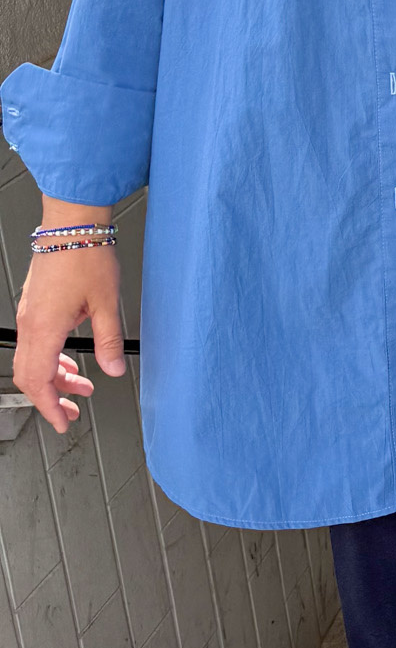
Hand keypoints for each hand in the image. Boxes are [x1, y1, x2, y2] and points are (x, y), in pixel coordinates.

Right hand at [11, 234, 125, 435]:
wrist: (73, 225)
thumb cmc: (87, 256)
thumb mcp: (107, 304)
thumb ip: (109, 341)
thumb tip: (115, 369)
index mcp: (43, 328)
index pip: (38, 381)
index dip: (49, 407)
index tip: (63, 422)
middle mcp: (30, 323)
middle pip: (29, 375)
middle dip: (50, 398)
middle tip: (73, 411)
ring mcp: (29, 314)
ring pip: (32, 360)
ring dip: (55, 377)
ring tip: (82, 387)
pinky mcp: (35, 305)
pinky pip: (35, 343)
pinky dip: (52, 358)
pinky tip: (71, 361)